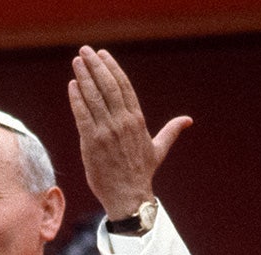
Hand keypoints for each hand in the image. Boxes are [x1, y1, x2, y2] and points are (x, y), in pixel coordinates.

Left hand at [67, 46, 190, 218]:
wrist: (128, 196)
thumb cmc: (141, 173)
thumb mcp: (159, 149)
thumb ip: (171, 131)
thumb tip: (188, 120)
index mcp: (137, 121)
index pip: (124, 87)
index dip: (112, 68)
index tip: (102, 55)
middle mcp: (123, 123)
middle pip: (108, 86)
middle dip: (95, 66)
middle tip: (85, 51)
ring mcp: (106, 132)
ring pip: (94, 97)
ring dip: (84, 77)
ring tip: (76, 62)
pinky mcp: (91, 143)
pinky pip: (82, 115)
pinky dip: (76, 99)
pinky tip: (72, 85)